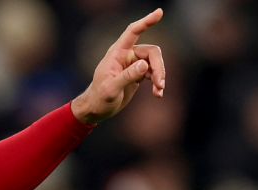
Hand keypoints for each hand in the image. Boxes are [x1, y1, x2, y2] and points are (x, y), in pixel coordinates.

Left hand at [71, 8, 166, 125]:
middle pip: (151, 52)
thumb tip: (144, 65)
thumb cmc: (99, 98)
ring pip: (154, 63)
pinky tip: (158, 94)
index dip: (146, 22)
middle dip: (158, 67)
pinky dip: (157, 82)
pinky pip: (153, 73)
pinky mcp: (138, 74)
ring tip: (159, 91)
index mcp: (116, 53)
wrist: (97, 109)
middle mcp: (126, 55)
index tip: (159, 12)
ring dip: (160, 76)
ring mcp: (133, 64)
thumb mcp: (111, 89)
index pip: (132, 32)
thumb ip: (127, 76)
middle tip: (160, 83)